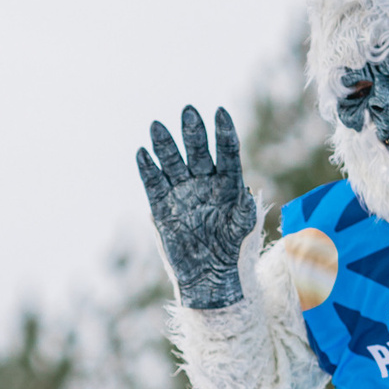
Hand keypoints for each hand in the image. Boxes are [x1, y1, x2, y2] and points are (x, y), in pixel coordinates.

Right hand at [136, 106, 259, 310]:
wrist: (207, 276)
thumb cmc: (229, 251)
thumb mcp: (241, 230)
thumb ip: (243, 212)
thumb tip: (246, 197)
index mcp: (227, 183)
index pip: (226, 151)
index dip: (223, 132)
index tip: (219, 113)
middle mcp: (203, 182)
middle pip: (197, 152)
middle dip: (192, 133)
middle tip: (188, 113)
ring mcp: (181, 193)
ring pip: (173, 163)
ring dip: (165, 145)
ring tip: (157, 126)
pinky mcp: (162, 207)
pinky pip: (154, 184)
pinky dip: (148, 169)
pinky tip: (143, 154)